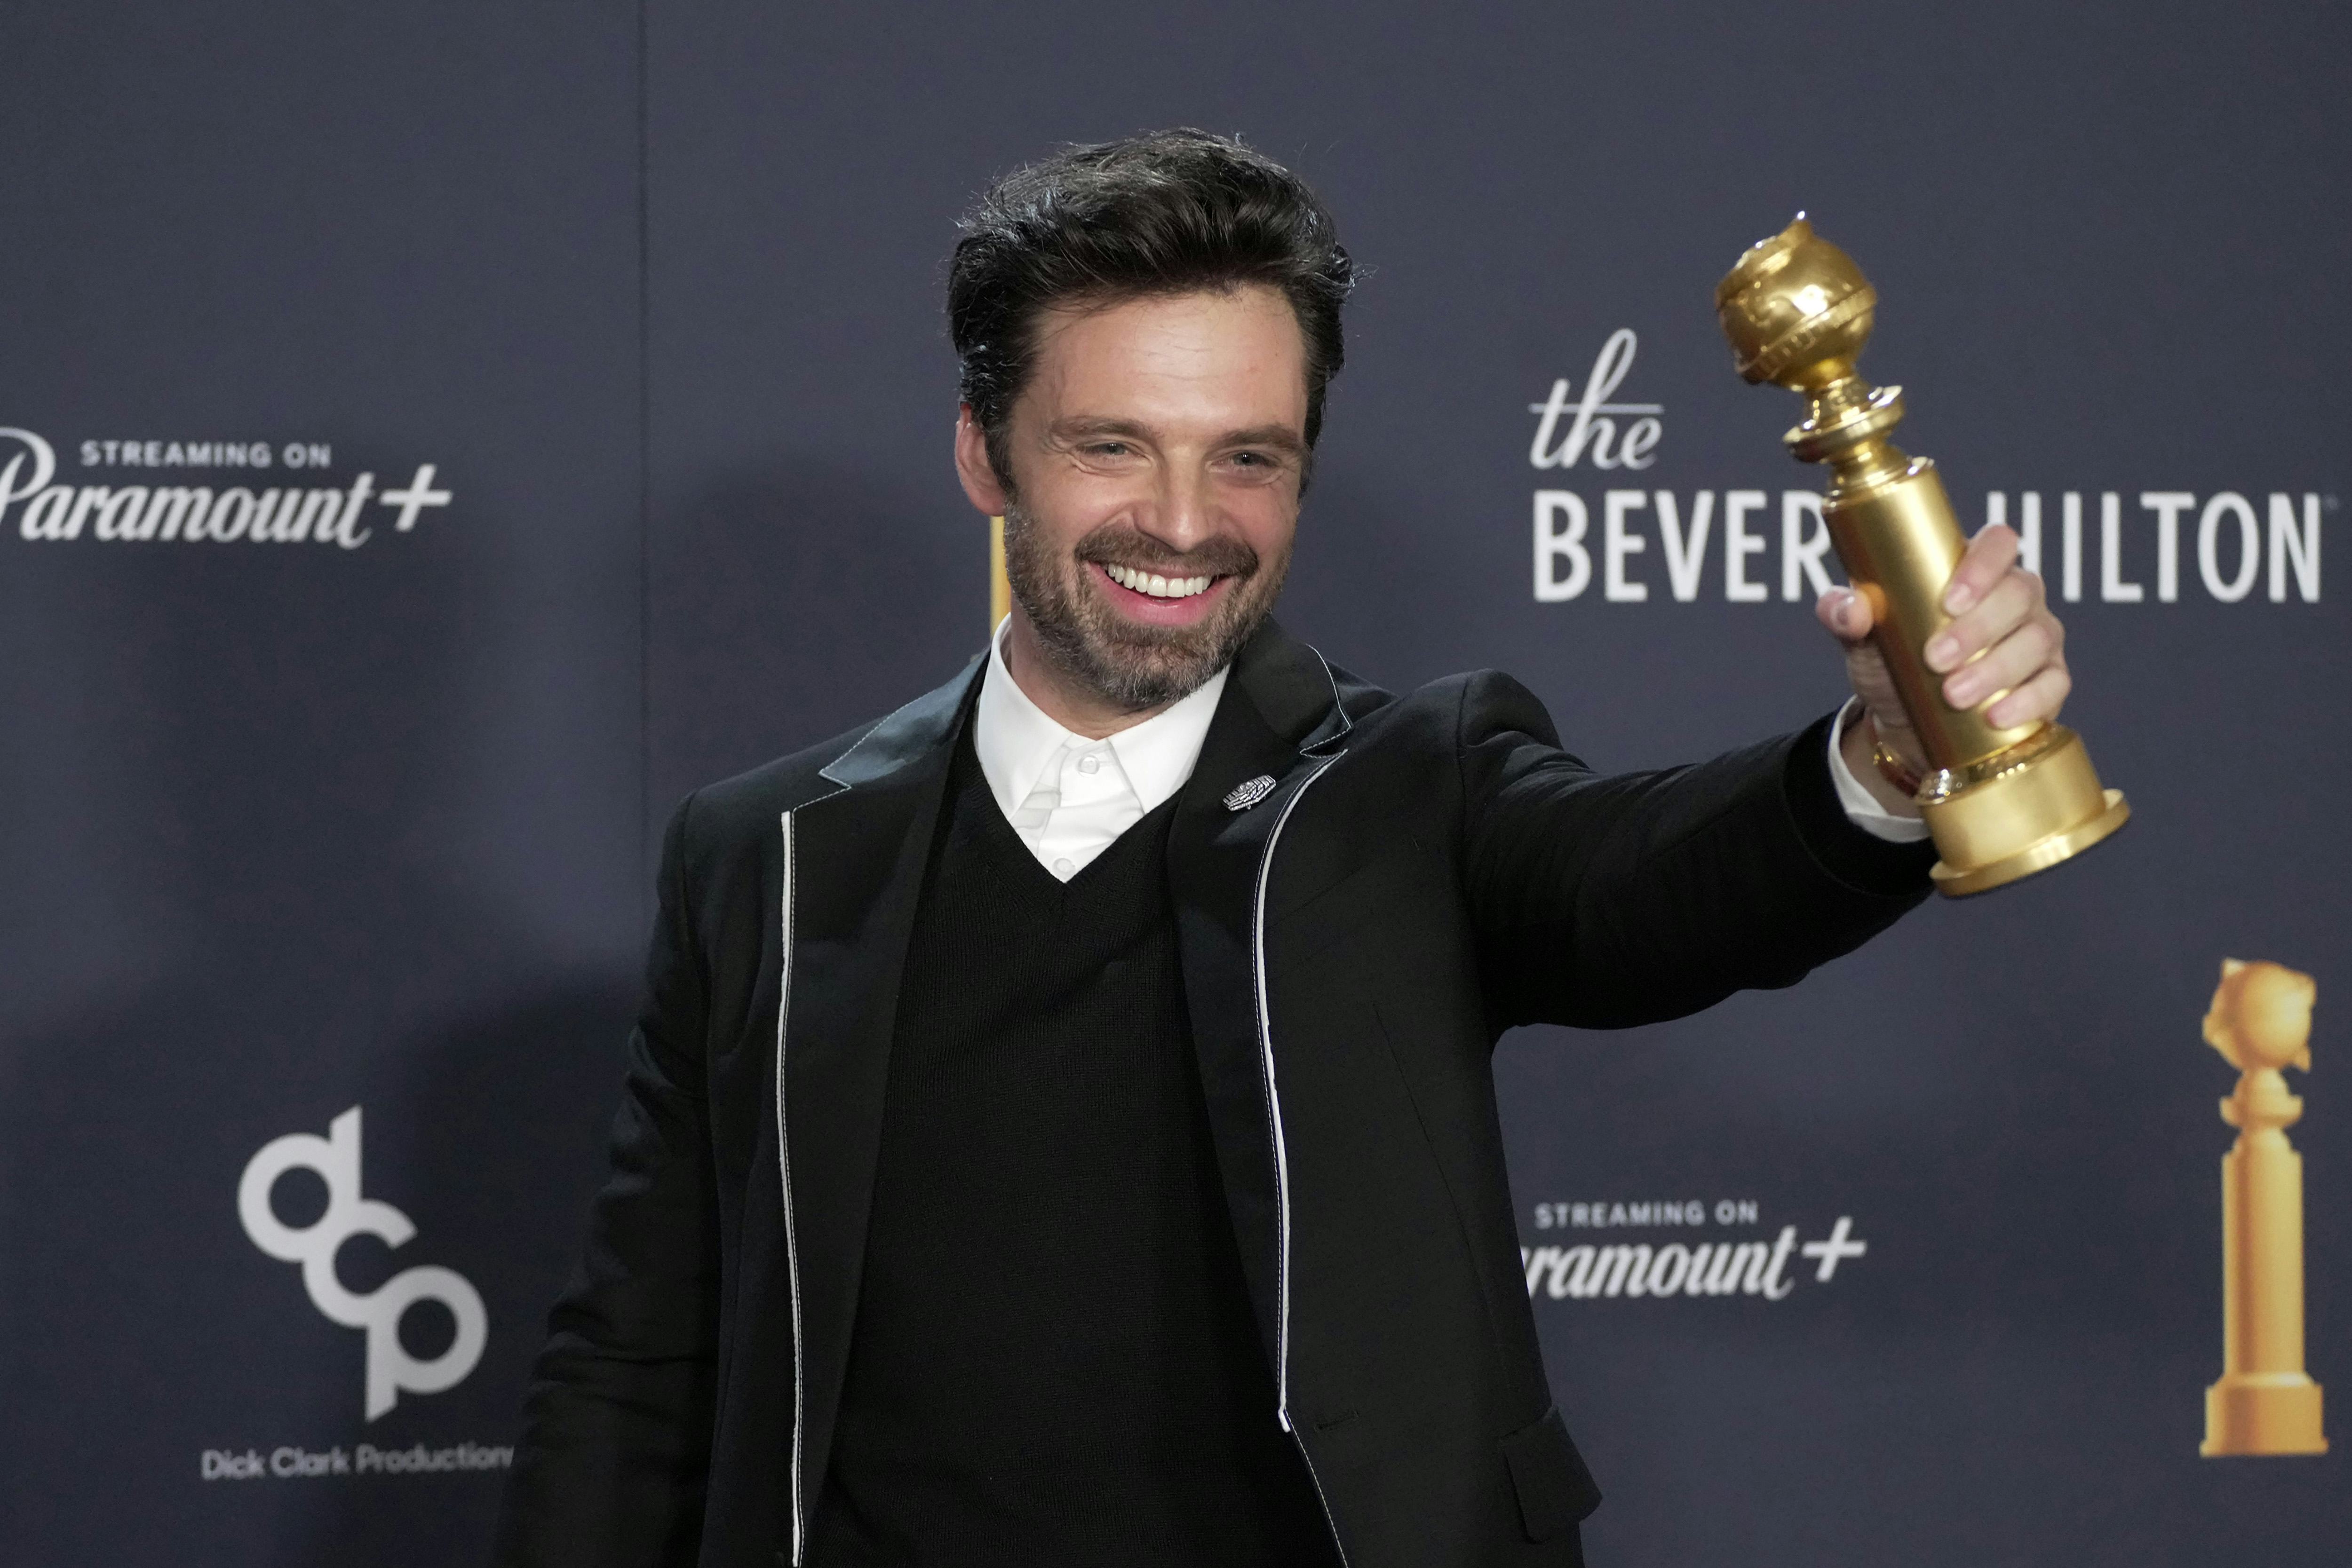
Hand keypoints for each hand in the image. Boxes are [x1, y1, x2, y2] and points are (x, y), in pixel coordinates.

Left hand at [1816, 523, 2069, 811]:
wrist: (1907, 721)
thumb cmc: (1892, 661)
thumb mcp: (1863, 638)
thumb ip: (1845, 615)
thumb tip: (1849, 609)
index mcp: (1976, 570)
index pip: (1998, 543)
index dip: (1982, 565)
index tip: (1948, 601)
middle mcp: (2016, 596)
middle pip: (2018, 594)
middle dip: (1977, 628)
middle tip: (1935, 659)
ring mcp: (2038, 637)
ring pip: (2036, 639)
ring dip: (1996, 668)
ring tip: (1954, 694)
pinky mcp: (2050, 680)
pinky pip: (2053, 684)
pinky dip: (2027, 700)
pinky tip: (1996, 715)